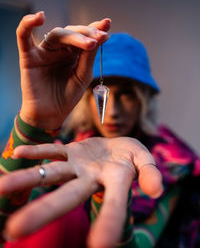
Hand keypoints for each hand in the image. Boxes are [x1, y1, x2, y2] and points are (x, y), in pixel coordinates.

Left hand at [0, 137, 162, 247]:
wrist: (116, 145)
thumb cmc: (132, 157)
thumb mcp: (145, 159)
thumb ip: (149, 172)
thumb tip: (155, 190)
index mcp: (115, 182)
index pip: (113, 203)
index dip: (109, 222)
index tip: (100, 246)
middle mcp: (90, 179)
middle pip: (68, 196)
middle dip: (44, 211)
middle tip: (14, 230)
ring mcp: (77, 166)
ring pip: (50, 175)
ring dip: (26, 180)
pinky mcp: (70, 152)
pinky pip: (52, 151)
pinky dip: (37, 152)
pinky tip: (18, 152)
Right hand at [17, 12, 110, 128]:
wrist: (51, 114)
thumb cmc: (67, 96)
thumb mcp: (83, 76)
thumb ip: (88, 57)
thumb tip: (99, 36)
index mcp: (73, 53)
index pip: (84, 36)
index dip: (95, 29)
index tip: (107, 24)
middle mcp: (59, 49)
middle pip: (72, 33)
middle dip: (87, 33)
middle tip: (100, 38)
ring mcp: (44, 51)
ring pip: (57, 34)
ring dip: (74, 36)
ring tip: (90, 43)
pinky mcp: (29, 56)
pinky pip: (23, 36)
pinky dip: (27, 24)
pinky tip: (39, 17)